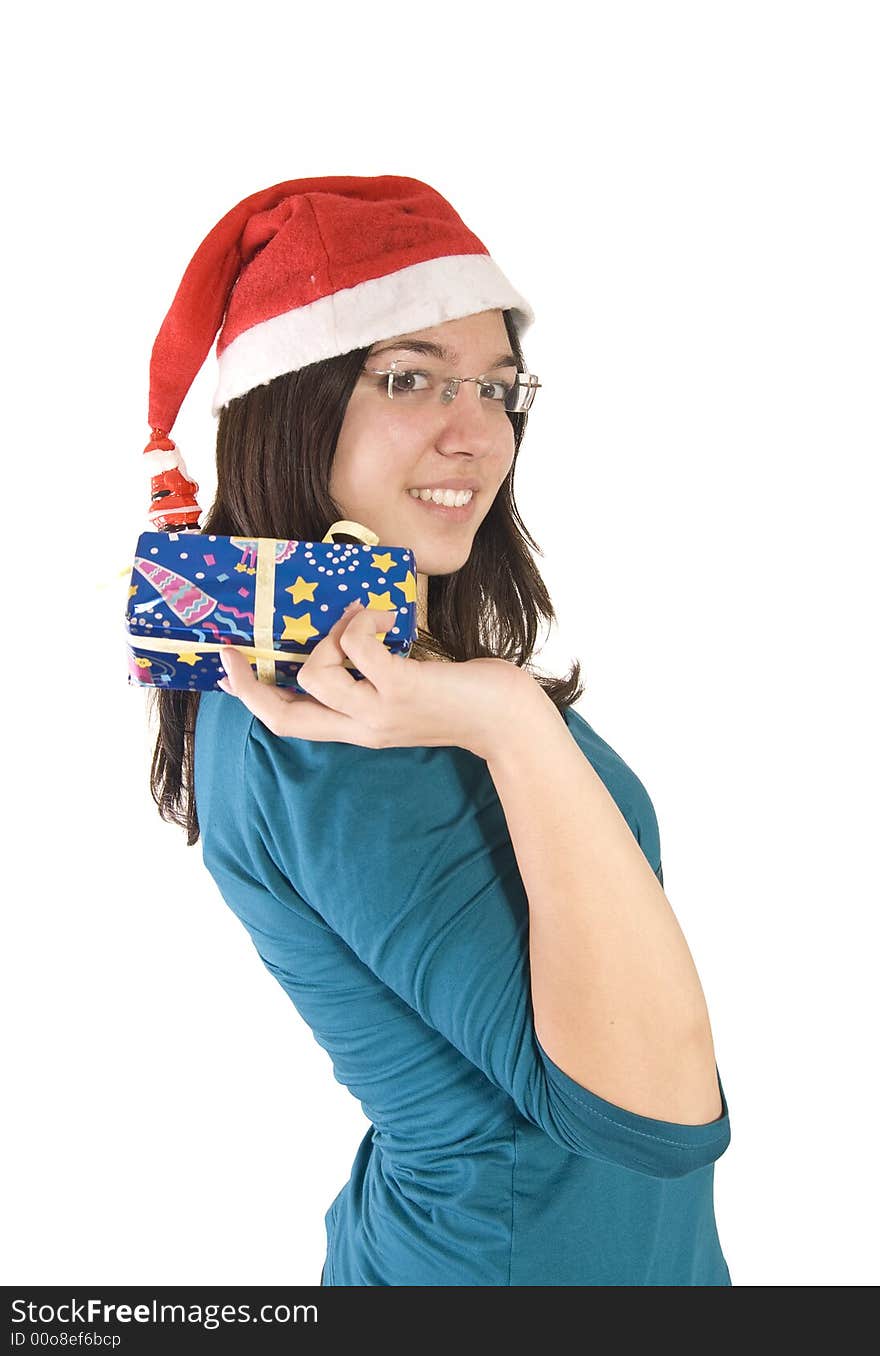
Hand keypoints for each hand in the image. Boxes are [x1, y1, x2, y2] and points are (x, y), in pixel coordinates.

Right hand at [215, 599, 524, 759]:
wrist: (509, 721)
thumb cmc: (462, 699)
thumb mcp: (405, 693)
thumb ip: (373, 676)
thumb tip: (347, 628)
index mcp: (357, 729)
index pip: (288, 724)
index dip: (251, 699)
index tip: (228, 672)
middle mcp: (361, 727)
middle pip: (283, 714)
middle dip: (251, 681)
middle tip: (237, 647)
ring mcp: (379, 711)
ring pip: (315, 674)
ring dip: (330, 635)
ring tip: (363, 620)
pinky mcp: (401, 688)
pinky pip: (357, 647)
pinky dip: (365, 622)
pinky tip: (388, 618)